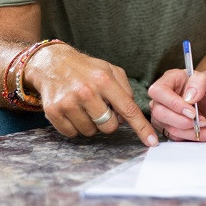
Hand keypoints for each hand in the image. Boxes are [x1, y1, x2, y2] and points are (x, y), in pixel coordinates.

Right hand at [28, 44, 157, 146]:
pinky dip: (75, 126)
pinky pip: (72, 133)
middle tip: (101, 108)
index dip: (142, 128)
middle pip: (109, 126)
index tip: (152, 142)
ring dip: (91, 124)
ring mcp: (68, 102)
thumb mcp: (111, 71)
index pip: (128, 109)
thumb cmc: (87, 69)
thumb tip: (128, 116)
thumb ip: (125, 91)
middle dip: (108, 122)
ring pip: (90, 132)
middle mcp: (87, 92)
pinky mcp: (53, 111)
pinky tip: (73, 111)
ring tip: (85, 107)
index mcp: (104, 80)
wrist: (53, 63)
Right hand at [147, 68, 205, 141]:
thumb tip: (188, 96)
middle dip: (182, 121)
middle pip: (159, 112)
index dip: (172, 103)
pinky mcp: (170, 127)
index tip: (191, 112)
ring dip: (190, 131)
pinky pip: (176, 137)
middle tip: (202, 120)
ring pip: (168, 127)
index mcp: (172, 79)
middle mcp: (164, 96)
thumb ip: (201, 80)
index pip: (158, 91)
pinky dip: (194, 137)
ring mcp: (165, 113)